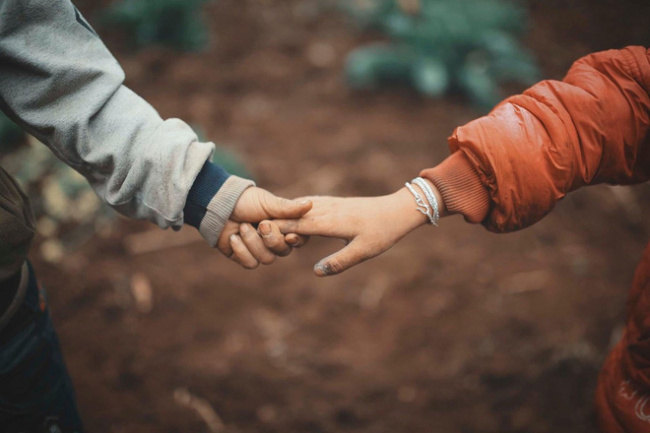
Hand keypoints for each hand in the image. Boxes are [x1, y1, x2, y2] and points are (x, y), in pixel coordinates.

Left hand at [217, 187, 311, 267]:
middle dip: (271, 239)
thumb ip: (288, 208)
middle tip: (260, 224)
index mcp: (283, 226)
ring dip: (253, 242)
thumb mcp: (268, 202)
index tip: (289, 235)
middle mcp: (273, 240)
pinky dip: (241, 250)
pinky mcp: (243, 257)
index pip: (298, 239)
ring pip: (266, 259)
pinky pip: (250, 263)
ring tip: (242, 226)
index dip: (296, 240)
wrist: (218, 204)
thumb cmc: (246, 200)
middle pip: (283, 251)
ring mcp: (258, 250)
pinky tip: (233, 237)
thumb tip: (310, 204)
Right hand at [266, 181, 445, 275]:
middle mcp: (327, 209)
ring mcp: (330, 204)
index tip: (257, 233)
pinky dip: (295, 209)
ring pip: (299, 207)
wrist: (398, 210)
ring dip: (283, 214)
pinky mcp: (334, 203)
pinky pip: (308, 204)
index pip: (297, 225)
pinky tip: (289, 212)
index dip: (277, 229)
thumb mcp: (363, 252)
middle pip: (294, 214)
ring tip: (263, 221)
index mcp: (331, 222)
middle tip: (251, 227)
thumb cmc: (382, 233)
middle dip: (273, 221)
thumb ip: (339, 262)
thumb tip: (316, 272)